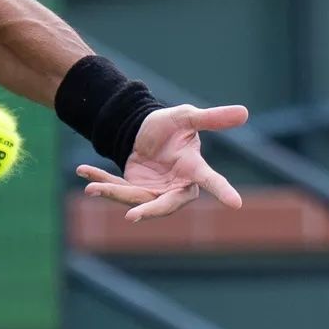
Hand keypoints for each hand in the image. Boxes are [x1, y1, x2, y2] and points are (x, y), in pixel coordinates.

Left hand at [76, 103, 248, 221]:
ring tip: (91, 187)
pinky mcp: (133, 188)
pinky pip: (115, 186)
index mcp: (193, 168)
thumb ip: (211, 118)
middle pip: (165, 204)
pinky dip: (100, 178)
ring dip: (112, 191)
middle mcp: (175, 185)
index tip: (237, 203)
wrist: (144, 131)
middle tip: (132, 216)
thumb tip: (245, 111)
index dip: (223, 190)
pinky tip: (82, 171)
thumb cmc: (171, 125)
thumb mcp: (187, 117)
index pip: (211, 180)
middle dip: (149, 210)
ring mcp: (154, 190)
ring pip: (134, 198)